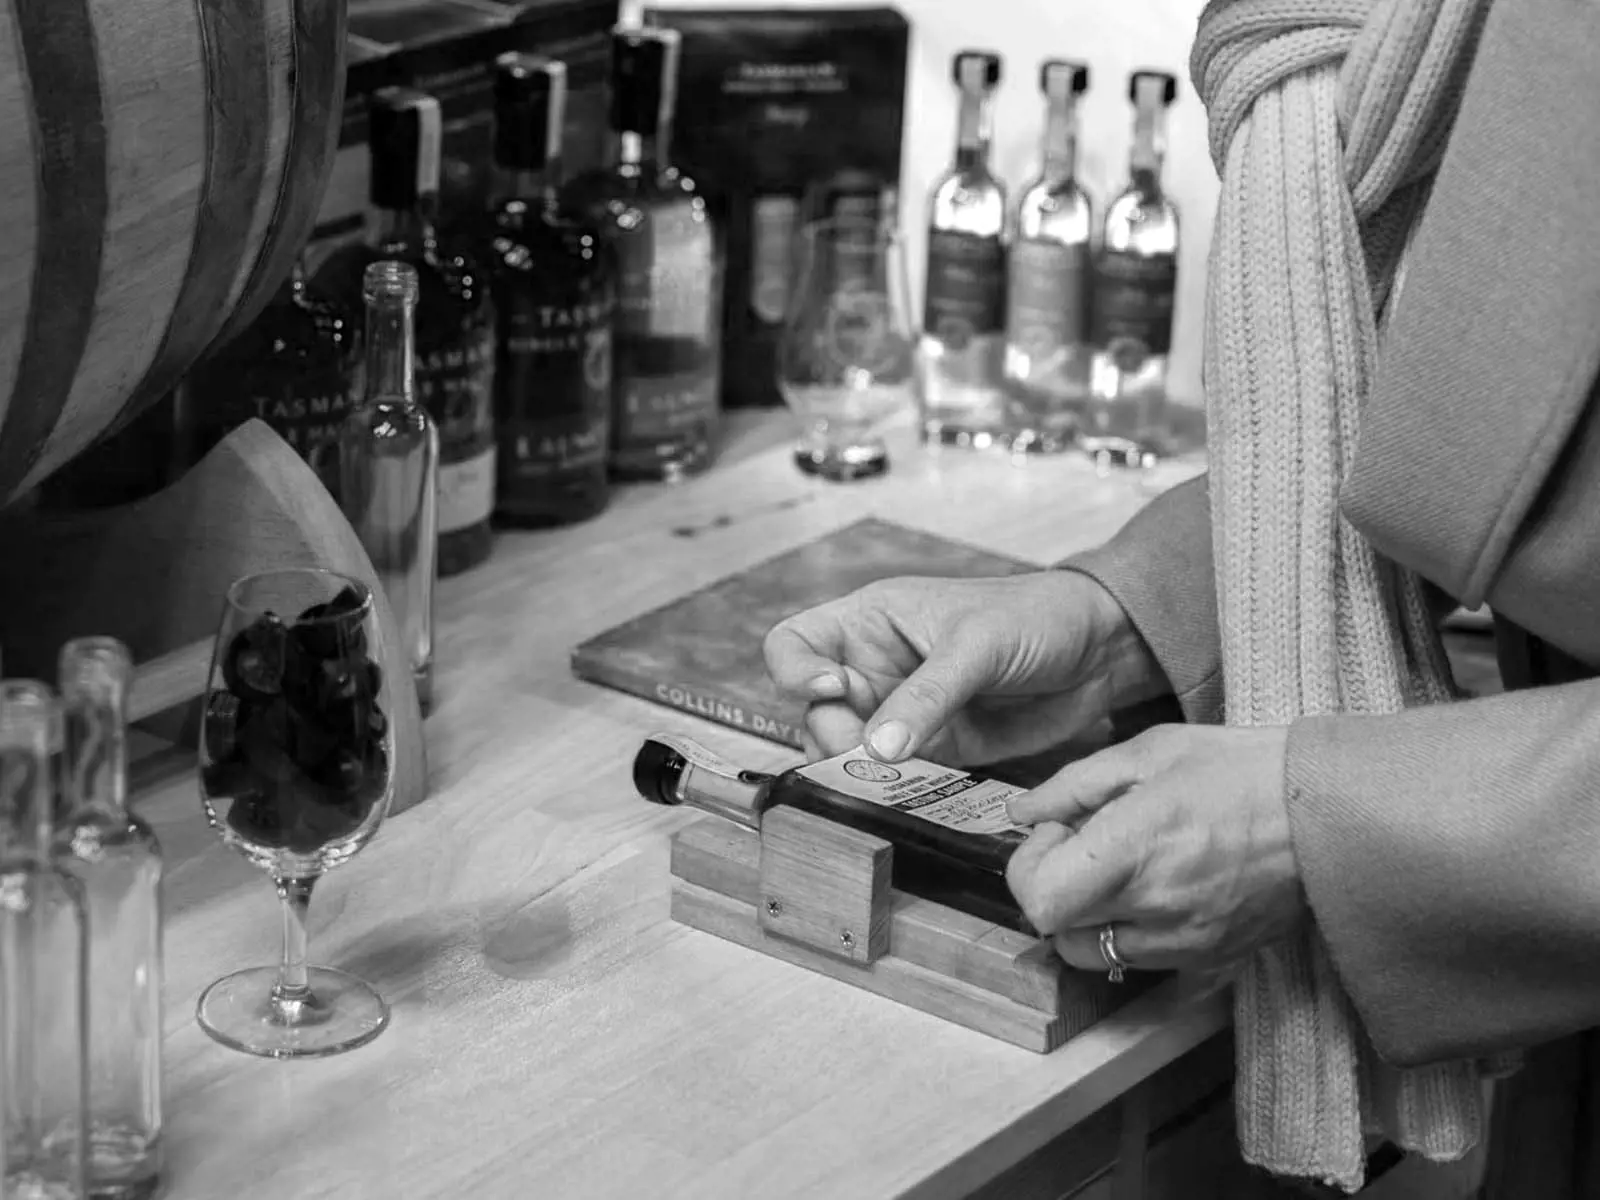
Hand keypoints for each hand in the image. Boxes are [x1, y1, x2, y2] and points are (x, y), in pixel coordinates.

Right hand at [763, 572, 1162, 765]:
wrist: (1100, 650)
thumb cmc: (1036, 616)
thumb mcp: (977, 644)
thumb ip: (927, 695)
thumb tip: (877, 750)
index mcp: (870, 621)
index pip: (794, 644)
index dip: (795, 671)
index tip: (832, 689)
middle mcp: (873, 667)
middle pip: (813, 712)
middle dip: (833, 736)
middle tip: (869, 754)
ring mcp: (900, 713)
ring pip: (847, 753)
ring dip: (860, 771)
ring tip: (896, 774)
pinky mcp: (934, 750)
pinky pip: (894, 778)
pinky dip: (895, 791)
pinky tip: (915, 789)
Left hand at [1004, 724, 1304, 976]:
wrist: (1328, 813)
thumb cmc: (1242, 771)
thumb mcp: (1151, 752)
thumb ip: (1076, 784)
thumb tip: (1024, 811)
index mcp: (1132, 846)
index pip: (1039, 898)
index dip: (1030, 867)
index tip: (1054, 834)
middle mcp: (1152, 904)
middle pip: (1056, 929)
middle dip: (1053, 886)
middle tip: (1082, 847)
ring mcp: (1182, 940)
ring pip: (1093, 953)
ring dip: (1086, 915)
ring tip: (1118, 870)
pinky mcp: (1208, 958)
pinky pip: (1139, 959)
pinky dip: (1128, 930)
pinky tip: (1154, 887)